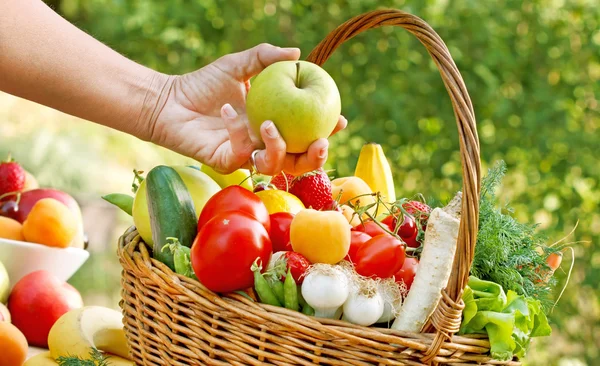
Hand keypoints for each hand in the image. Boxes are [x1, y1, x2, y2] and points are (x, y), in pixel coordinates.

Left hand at [149, 43, 346, 175]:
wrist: (170, 100)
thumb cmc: (203, 83)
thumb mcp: (238, 64)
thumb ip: (266, 57)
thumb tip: (297, 53)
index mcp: (274, 123)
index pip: (307, 133)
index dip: (327, 132)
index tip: (340, 120)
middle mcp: (263, 143)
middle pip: (299, 162)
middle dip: (314, 158)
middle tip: (320, 142)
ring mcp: (245, 155)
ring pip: (274, 167)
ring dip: (278, 149)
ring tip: (269, 125)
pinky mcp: (225, 162)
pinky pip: (240, 153)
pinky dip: (237, 131)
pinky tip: (228, 109)